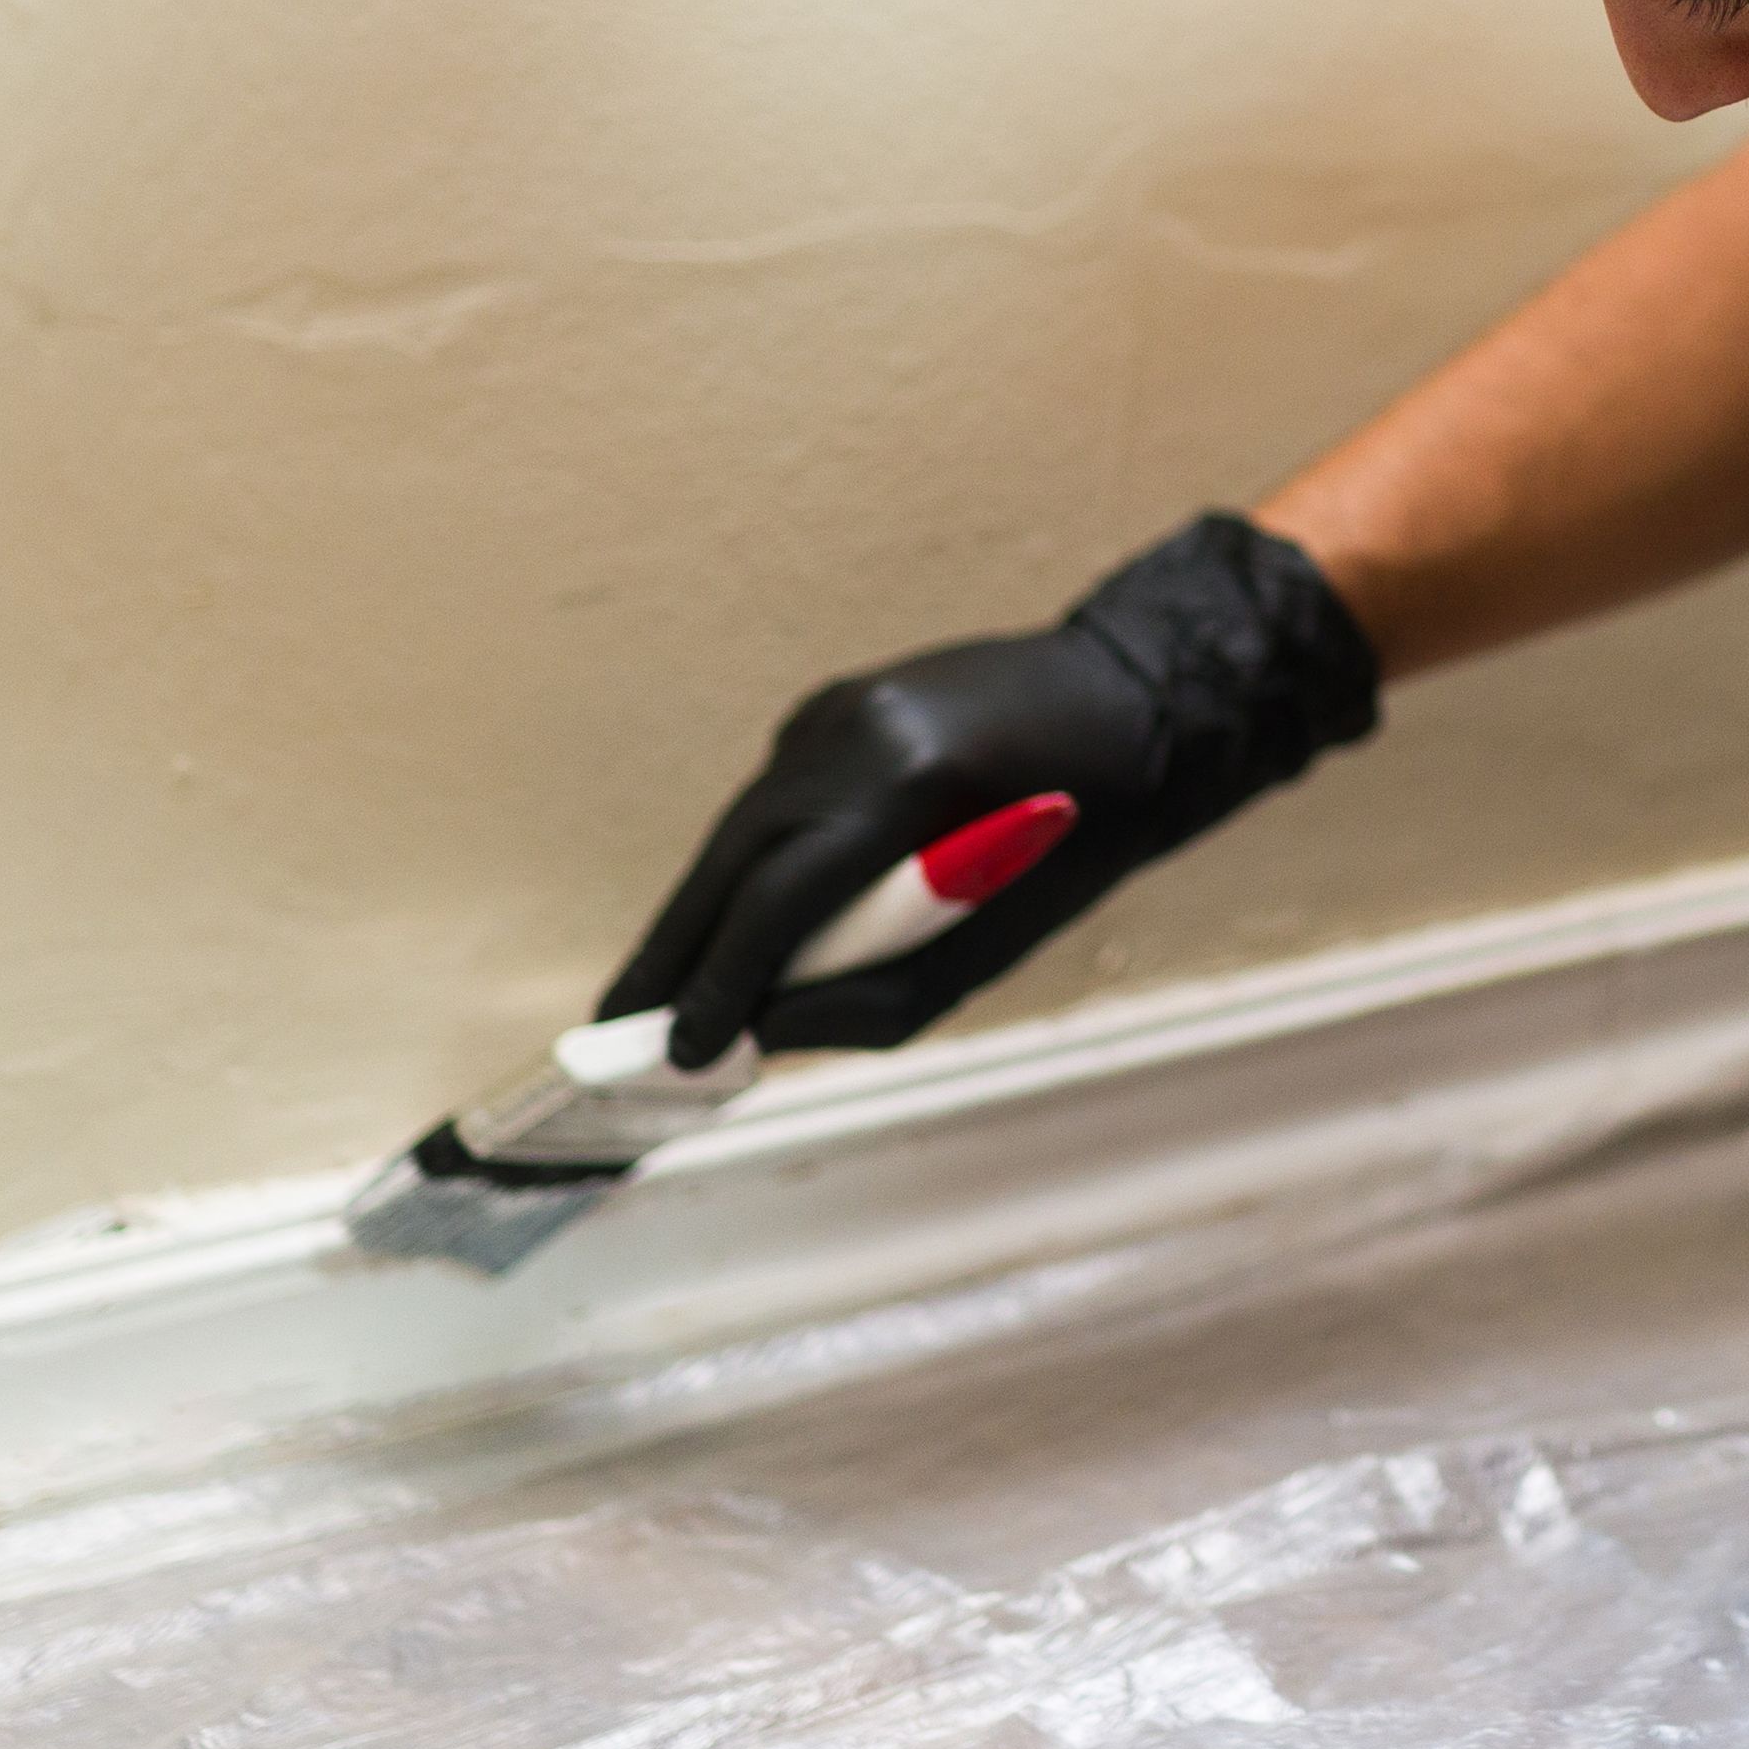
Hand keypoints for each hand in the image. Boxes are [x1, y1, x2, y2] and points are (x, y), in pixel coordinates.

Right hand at [602, 514, 1380, 1064]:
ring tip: (648, 994)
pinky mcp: (829, 708)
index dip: (721, 981)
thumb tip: (765, 1032)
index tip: (679, 1050)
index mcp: (907, 781)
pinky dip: (749, 862)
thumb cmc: (1088, 835)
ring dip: (696, 910)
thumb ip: (882, 997)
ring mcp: (831, 710)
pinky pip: (774, 801)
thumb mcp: (1003, 942)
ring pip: (740, 829)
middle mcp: (850, 731)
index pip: (780, 898)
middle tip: (612, 1032)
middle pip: (732, 860)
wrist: (1135, 698)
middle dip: (673, 950)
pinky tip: (722, 924)